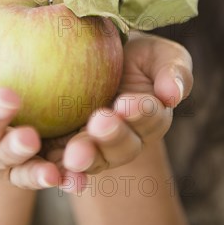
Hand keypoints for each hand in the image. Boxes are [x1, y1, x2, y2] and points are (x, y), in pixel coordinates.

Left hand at [45, 31, 192, 181]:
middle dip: (112, 137)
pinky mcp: (64, 148)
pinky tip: (50, 172)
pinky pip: (61, 164)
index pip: (149, 116)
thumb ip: (173, 71)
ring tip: (74, 156)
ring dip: (85, 159)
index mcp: (151, 116)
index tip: (126, 102)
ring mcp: (94, 147)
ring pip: (93, 160)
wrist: (93, 53)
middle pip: (121, 146)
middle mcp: (125, 139)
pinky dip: (57, 171)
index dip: (140, 111)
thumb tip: (172, 94)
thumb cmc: (133, 54)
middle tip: (100, 123)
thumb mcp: (159, 54)